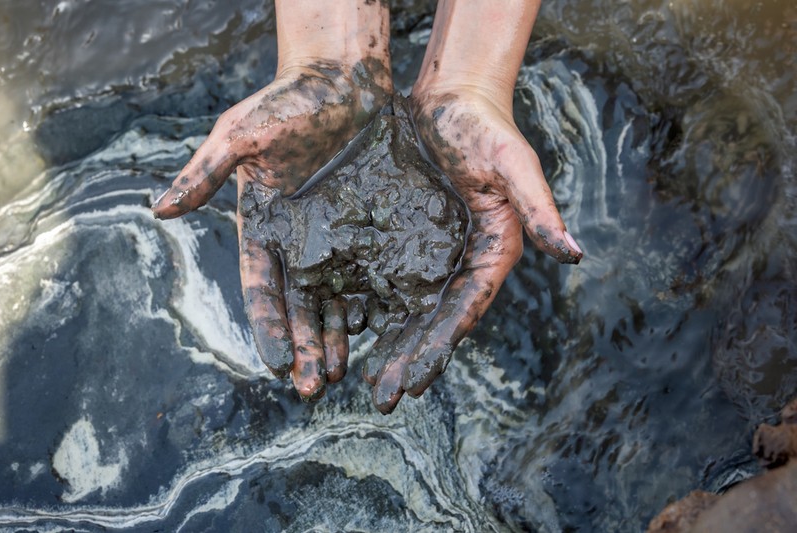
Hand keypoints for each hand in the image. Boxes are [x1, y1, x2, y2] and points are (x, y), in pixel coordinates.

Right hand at [152, 57, 391, 398]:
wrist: (342, 80)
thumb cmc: (287, 102)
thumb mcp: (242, 134)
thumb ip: (205, 173)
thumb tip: (158, 211)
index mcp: (263, 229)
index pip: (262, 288)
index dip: (268, 326)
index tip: (275, 363)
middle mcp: (297, 243)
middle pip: (300, 306)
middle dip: (305, 347)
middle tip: (316, 386)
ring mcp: (336, 239)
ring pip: (336, 299)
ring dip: (338, 338)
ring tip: (345, 373)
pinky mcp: (372, 229)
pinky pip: (375, 273)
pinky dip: (376, 305)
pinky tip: (382, 332)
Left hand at [362, 88, 582, 413]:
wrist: (449, 99)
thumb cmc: (486, 127)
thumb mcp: (514, 163)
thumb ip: (539, 207)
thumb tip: (574, 254)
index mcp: (492, 252)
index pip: (465, 308)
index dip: (441, 345)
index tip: (417, 382)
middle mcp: (460, 260)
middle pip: (432, 318)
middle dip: (409, 359)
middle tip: (383, 398)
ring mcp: (428, 250)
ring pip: (403, 305)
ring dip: (384, 343)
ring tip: (357, 379)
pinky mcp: (399, 234)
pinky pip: (378, 274)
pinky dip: (362, 302)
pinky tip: (341, 327)